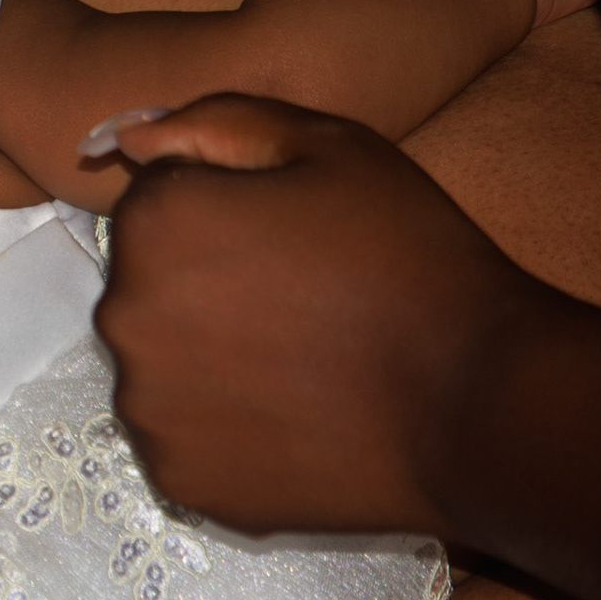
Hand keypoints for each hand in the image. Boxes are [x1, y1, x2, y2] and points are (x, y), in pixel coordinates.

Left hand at [96, 94, 547, 536]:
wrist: (478, 403)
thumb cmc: (408, 258)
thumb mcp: (325, 143)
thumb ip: (213, 123)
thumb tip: (129, 139)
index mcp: (151, 222)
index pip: (155, 200)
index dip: (222, 210)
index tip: (285, 237)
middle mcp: (122, 314)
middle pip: (146, 283)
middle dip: (203, 282)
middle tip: (297, 303)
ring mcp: (146, 406)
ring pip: (160, 361)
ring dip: (206, 356)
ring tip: (298, 363)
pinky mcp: (178, 477)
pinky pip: (182, 433)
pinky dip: (222, 425)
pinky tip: (290, 415)